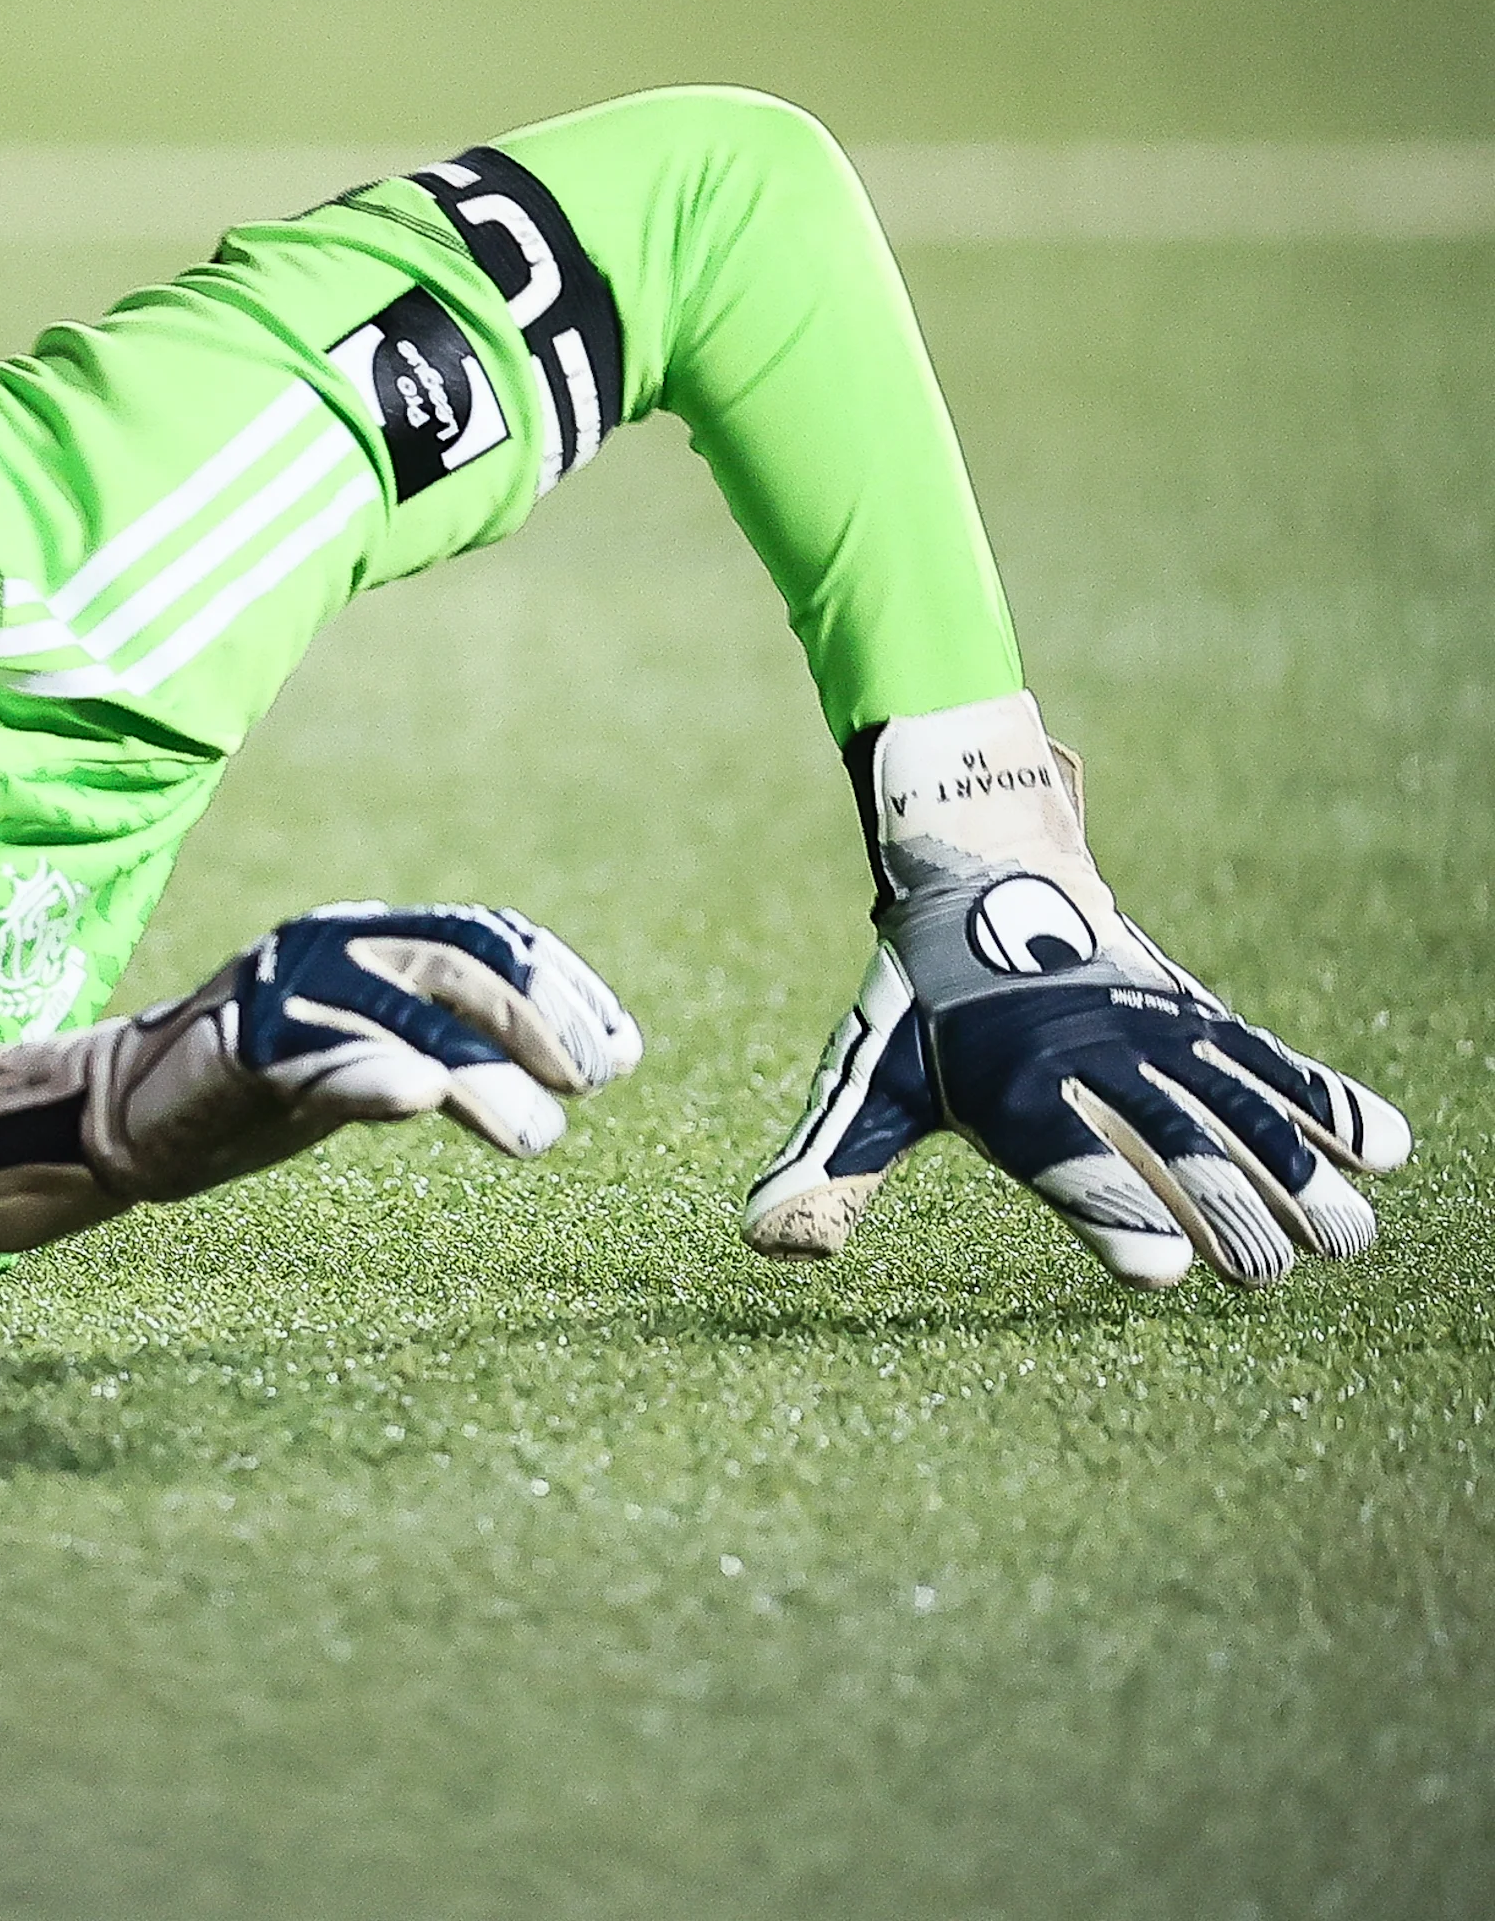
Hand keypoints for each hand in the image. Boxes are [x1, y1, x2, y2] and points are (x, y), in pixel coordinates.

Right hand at [0, 902, 643, 1252]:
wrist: (129, 1113)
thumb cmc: (268, 1086)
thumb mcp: (375, 1050)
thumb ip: (456, 1042)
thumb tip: (593, 1060)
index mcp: (368, 934)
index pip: (491, 934)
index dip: (568, 987)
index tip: (622, 1053)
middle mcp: (328, 945)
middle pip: (459, 963)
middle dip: (541, 1022)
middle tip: (590, 1084)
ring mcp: (281, 994)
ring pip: (404, 1015)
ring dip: (485, 1075)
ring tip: (537, 1136)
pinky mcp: (237, 1052)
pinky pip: (317, 1061)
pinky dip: (372, 1077)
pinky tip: (421, 1099)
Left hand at [745, 694, 1409, 1287]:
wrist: (982, 877)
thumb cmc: (923, 1011)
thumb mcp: (867, 1081)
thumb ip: (831, 1168)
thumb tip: (764, 1243)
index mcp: (1004, 1081)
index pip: (1064, 1158)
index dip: (1111, 1213)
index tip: (1160, 1274)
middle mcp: (1088, 1052)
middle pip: (1167, 1140)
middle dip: (1222, 1208)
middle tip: (1265, 1274)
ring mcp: (1154, 1029)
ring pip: (1233, 1102)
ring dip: (1292, 1168)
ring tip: (1343, 1239)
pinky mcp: (1200, 1015)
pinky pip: (1269, 1057)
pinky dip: (1327, 1096)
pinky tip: (1387, 1149)